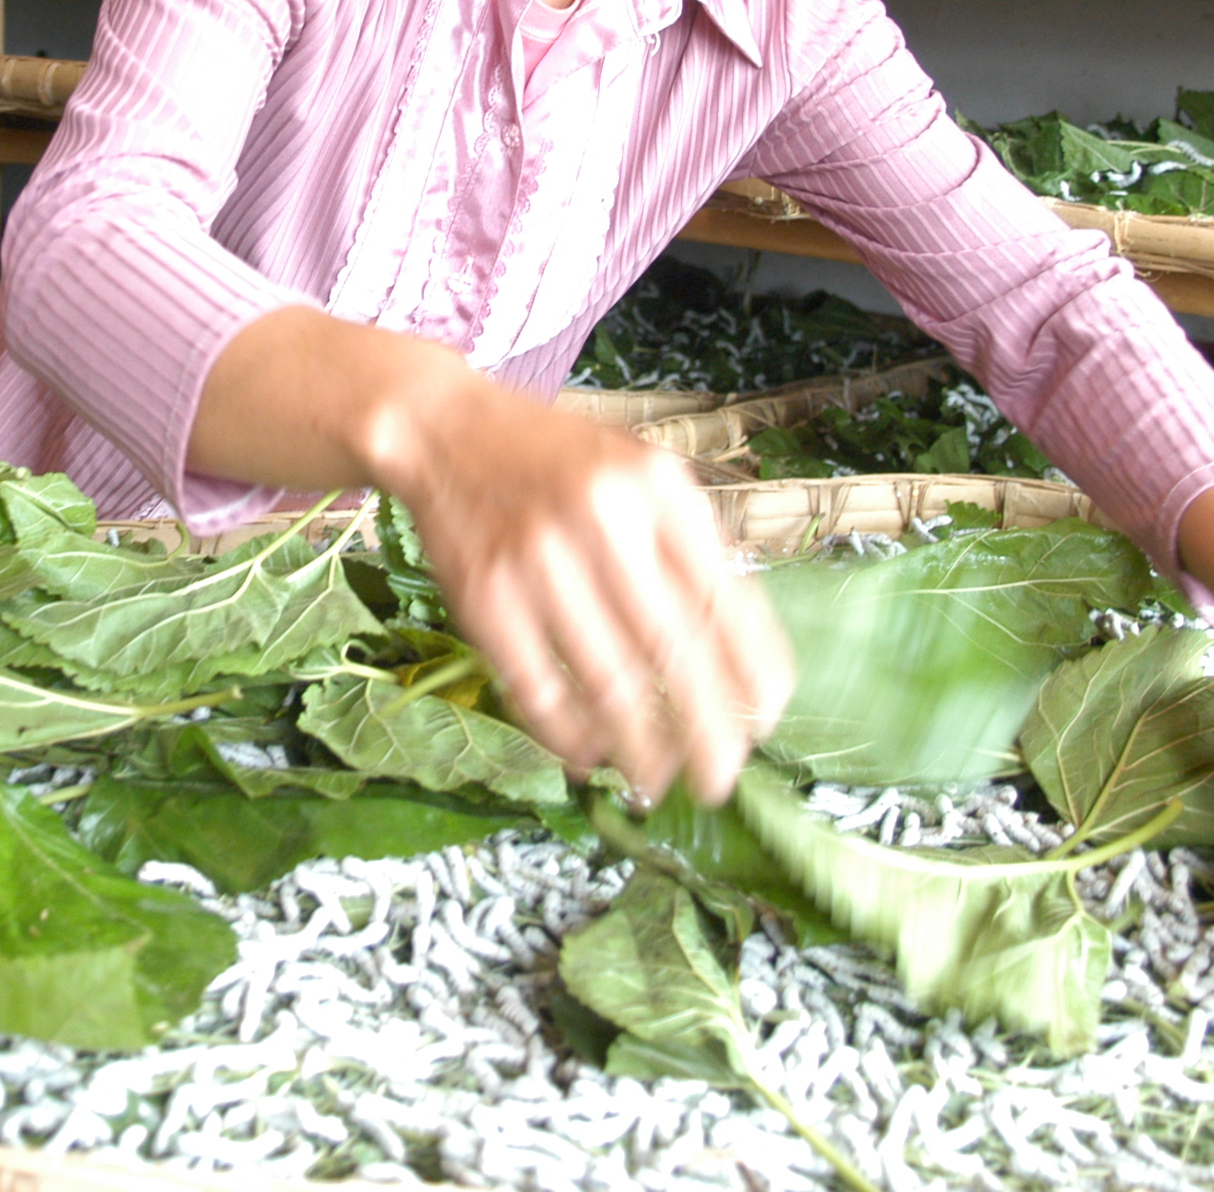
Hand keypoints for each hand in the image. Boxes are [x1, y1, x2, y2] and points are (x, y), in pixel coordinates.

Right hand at [189, 306, 791, 806]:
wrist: (445, 430)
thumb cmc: (559, 462)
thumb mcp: (640, 472)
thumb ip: (690, 545)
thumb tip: (743, 657)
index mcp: (657, 488)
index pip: (726, 598)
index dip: (753, 673)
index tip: (768, 722)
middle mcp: (602, 519)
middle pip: (674, 653)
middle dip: (709, 733)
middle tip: (722, 781)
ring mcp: (538, 560)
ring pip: (608, 684)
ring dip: (641, 749)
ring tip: (660, 782)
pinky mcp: (483, 597)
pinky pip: (538, 690)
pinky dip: (569, 736)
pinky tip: (590, 755)